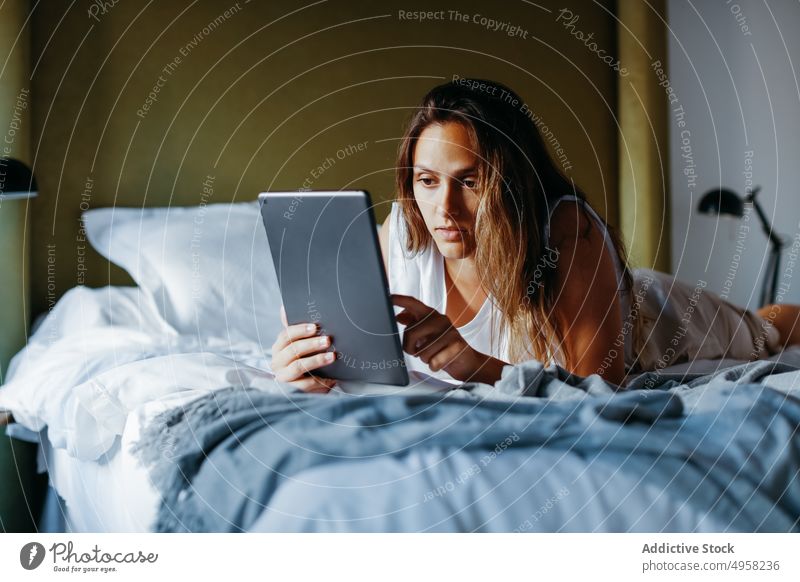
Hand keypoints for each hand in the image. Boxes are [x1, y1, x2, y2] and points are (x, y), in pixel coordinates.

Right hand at [269, 306, 336, 392]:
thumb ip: (294, 328)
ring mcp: (284, 376)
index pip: (285, 335)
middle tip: (327, 340)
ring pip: (297, 366)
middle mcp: (278, 361)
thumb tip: (284, 308)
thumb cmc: (305, 358)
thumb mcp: (301, 343)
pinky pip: (306, 384)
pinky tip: (332, 377)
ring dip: (316, 360)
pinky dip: (320, 380)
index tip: (315, 327)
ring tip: (332, 356)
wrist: (311, 384)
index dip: (300, 330)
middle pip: (292, 350)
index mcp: (279, 347)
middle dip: (311, 344)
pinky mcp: (293, 390)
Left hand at [391, 294, 505, 383]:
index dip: (399, 300)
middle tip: (416, 352)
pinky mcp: (457, 346)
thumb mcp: (426, 333)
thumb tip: (399, 316)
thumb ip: (413, 323)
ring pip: (422, 351)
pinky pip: (434, 362)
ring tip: (433, 355)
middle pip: (410, 333)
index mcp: (431, 314)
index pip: (413, 303)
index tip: (388, 297)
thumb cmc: (442, 347)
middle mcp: (440, 319)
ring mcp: (450, 331)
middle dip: (409, 348)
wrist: (466, 361)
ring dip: (424, 359)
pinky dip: (434, 366)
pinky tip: (440, 362)